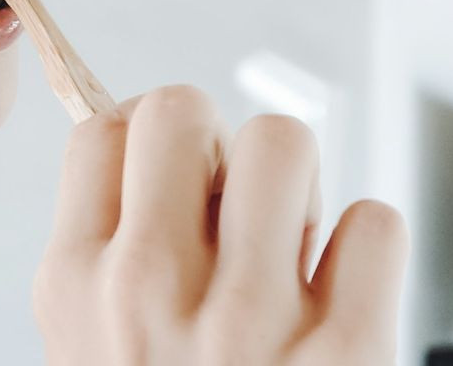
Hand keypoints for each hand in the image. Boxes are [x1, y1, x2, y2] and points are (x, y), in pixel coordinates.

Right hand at [33, 85, 408, 364]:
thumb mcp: (94, 349)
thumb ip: (111, 254)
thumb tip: (165, 140)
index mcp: (76, 286)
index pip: (104, 129)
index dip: (153, 142)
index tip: (179, 184)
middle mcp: (148, 291)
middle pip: (184, 109)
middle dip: (221, 149)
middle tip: (237, 217)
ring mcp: (247, 319)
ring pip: (285, 140)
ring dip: (301, 190)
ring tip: (291, 258)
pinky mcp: (346, 351)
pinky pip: (375, 222)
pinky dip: (368, 255)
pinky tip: (341, 304)